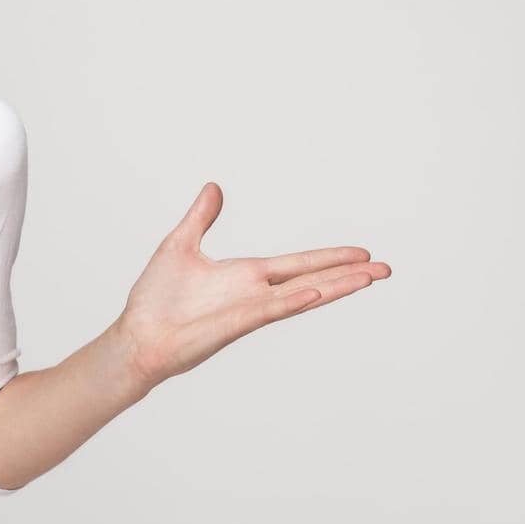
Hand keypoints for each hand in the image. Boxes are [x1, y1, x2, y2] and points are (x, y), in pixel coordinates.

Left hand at [114, 183, 391, 393]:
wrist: (137, 335)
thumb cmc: (156, 300)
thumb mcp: (180, 245)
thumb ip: (200, 218)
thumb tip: (212, 187)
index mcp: (245, 275)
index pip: (298, 263)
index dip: (329, 258)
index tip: (362, 253)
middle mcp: (254, 293)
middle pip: (312, 279)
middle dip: (348, 274)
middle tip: (387, 268)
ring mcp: (247, 310)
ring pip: (301, 295)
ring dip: (335, 287)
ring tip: (370, 278)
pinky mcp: (233, 324)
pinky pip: (268, 310)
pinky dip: (292, 300)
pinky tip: (316, 292)